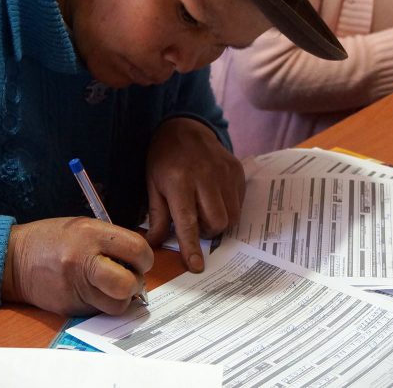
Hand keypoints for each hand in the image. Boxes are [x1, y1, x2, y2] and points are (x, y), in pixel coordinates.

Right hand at [0, 217, 152, 315]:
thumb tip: (137, 261)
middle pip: (128, 284)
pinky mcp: (70, 306)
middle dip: (135, 283)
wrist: (13, 259)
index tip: (140, 261)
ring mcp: (76, 287)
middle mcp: (84, 261)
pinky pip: (98, 311)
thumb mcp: (82, 226)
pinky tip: (89, 291)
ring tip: (110, 287)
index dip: (145, 259)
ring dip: (120, 298)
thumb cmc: (50, 239)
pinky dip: (100, 303)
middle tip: (129, 278)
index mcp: (91, 234)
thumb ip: (111, 241)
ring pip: (117, 305)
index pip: (137, 250)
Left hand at [145, 118, 244, 272]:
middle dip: (208, 232)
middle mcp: (204, 177)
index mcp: (179, 182)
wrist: (184, 126)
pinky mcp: (236, 170)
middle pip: (217, 222)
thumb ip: (158, 216)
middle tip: (196, 224)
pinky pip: (239, 202)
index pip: (187, 222)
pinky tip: (214, 197)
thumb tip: (155, 244)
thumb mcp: (153, 185)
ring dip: (219, 222)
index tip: (197, 266)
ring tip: (205, 209)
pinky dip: (228, 208)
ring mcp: (224, 172)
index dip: (192, 247)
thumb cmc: (164, 158)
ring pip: (232, 215)